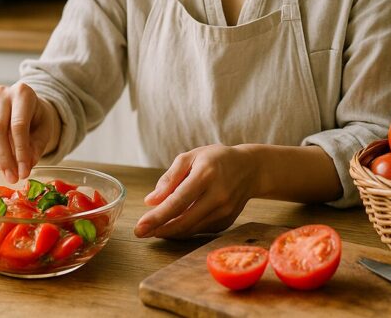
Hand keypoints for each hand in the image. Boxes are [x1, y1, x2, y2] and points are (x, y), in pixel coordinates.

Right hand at [0, 82, 60, 183]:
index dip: (20, 151)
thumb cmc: (37, 120)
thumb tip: (25, 167)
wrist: (27, 108)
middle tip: (12, 177)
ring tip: (5, 170)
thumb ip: (37, 148)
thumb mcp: (44, 131)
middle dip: (3, 158)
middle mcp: (1, 94)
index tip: (23, 172)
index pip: (18, 125)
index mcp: (23, 93)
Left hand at [134, 144, 259, 238]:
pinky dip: (184, 230)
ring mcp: (225, 211)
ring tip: (152, 229)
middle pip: (184, 220)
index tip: (139, 227)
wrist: (251, 169)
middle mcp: (218, 195)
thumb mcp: (191, 157)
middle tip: (140, 233)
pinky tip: (172, 226)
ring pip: (191, 229)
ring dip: (169, 232)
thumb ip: (170, 178)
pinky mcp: (226, 222)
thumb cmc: (216, 159)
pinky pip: (200, 230)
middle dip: (159, 229)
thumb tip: (150, 201)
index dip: (157, 217)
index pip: (178, 201)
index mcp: (206, 174)